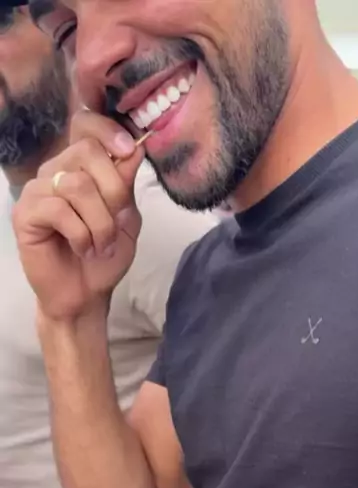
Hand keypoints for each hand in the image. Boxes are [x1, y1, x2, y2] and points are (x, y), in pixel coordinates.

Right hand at [12, 110, 145, 320]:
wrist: (86, 294)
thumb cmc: (104, 256)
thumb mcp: (126, 218)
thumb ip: (126, 183)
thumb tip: (134, 148)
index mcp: (80, 166)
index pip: (86, 124)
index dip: (108, 130)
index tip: (129, 149)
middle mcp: (56, 170)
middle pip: (87, 152)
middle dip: (114, 191)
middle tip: (118, 223)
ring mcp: (38, 190)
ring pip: (77, 186)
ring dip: (100, 222)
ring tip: (101, 245)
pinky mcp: (25, 214)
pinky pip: (59, 211)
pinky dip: (81, 235)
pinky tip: (83, 249)